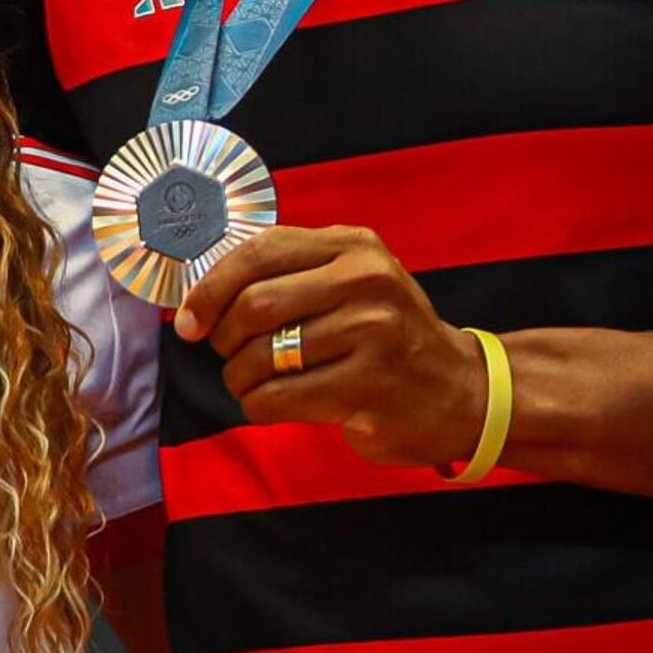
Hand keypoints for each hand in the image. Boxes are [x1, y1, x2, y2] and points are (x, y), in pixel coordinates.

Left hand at [182, 226, 487, 473]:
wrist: (462, 392)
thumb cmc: (387, 335)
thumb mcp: (350, 281)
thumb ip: (288, 272)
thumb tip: (200, 293)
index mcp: (354, 247)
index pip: (258, 253)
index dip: (210, 288)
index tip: (190, 319)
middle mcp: (367, 282)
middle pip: (253, 306)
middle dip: (225, 339)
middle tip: (232, 354)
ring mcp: (372, 335)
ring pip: (260, 357)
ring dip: (240, 379)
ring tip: (257, 383)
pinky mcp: (368, 388)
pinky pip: (276, 398)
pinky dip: (258, 406)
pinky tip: (277, 404)